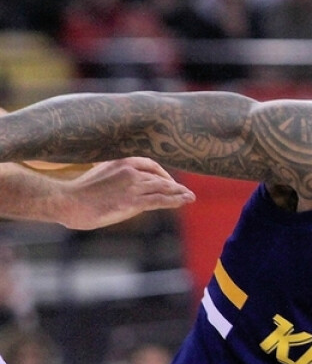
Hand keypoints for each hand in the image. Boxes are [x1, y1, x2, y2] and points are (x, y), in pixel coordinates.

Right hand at [55, 157, 194, 229]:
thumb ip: (116, 176)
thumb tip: (124, 184)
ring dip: (179, 193)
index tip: (167, 180)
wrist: (69, 202)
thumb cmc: (78, 192)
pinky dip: (175, 200)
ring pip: (164, 188)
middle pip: (159, 177)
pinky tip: (184, 201)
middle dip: (173, 185)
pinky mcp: (134, 201)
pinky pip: (161, 199)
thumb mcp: (100, 175)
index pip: (149, 164)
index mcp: (121, 161)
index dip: (161, 173)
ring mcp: (134, 186)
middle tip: (183, 191)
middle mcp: (131, 171)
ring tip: (190, 197)